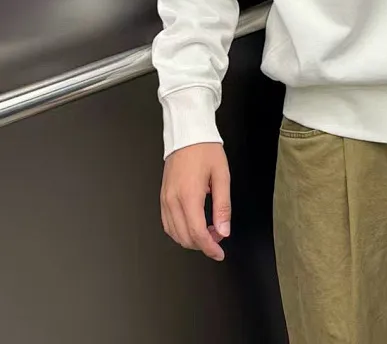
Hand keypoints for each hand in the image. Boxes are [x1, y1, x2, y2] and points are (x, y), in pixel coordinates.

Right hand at [160, 143, 230, 261]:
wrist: (188, 133)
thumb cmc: (205, 150)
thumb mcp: (222, 175)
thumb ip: (223, 206)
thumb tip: (224, 231)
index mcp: (189, 195)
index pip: (197, 234)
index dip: (210, 248)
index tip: (219, 253)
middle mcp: (173, 200)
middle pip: (185, 237)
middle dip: (203, 244)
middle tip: (219, 236)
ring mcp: (165, 199)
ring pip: (174, 233)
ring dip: (191, 239)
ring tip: (208, 230)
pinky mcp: (162, 196)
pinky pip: (168, 223)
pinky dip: (180, 231)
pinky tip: (192, 225)